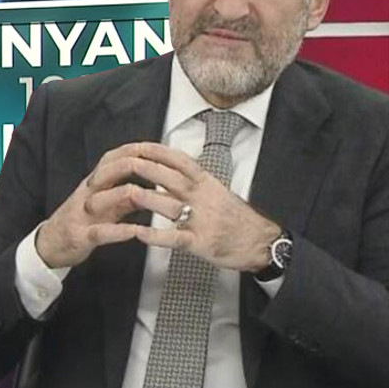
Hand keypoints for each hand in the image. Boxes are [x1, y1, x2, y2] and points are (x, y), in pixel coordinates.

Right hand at [35, 143, 188, 268]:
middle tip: (165, 170)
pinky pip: (100, 232)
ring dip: (133, 196)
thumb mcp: (106, 204)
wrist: (48, 244)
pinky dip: (119, 231)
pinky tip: (135, 232)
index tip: (162, 150)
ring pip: (105, 197)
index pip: (116, 157)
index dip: (138, 150)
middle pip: (110, 169)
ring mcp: (82, 213)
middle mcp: (88, 192)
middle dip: (138, 166)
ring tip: (156, 199)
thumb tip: (158, 186)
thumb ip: (129, 195)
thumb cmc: (81, 221)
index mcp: (95, 182)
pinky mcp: (79, 236)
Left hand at [129, 143, 281, 271]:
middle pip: (173, 179)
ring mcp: (202, 221)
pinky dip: (157, 236)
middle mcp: (204, 198)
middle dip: (148, 169)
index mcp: (207, 184)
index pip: (182, 162)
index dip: (160, 152)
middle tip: (126, 163)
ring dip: (149, 199)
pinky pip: (176, 238)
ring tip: (127, 193)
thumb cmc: (236, 217)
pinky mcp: (201, 243)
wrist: (261, 242)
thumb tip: (169, 166)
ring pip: (172, 206)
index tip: (139, 146)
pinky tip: (140, 233)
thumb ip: (193, 180)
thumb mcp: (217, 190)